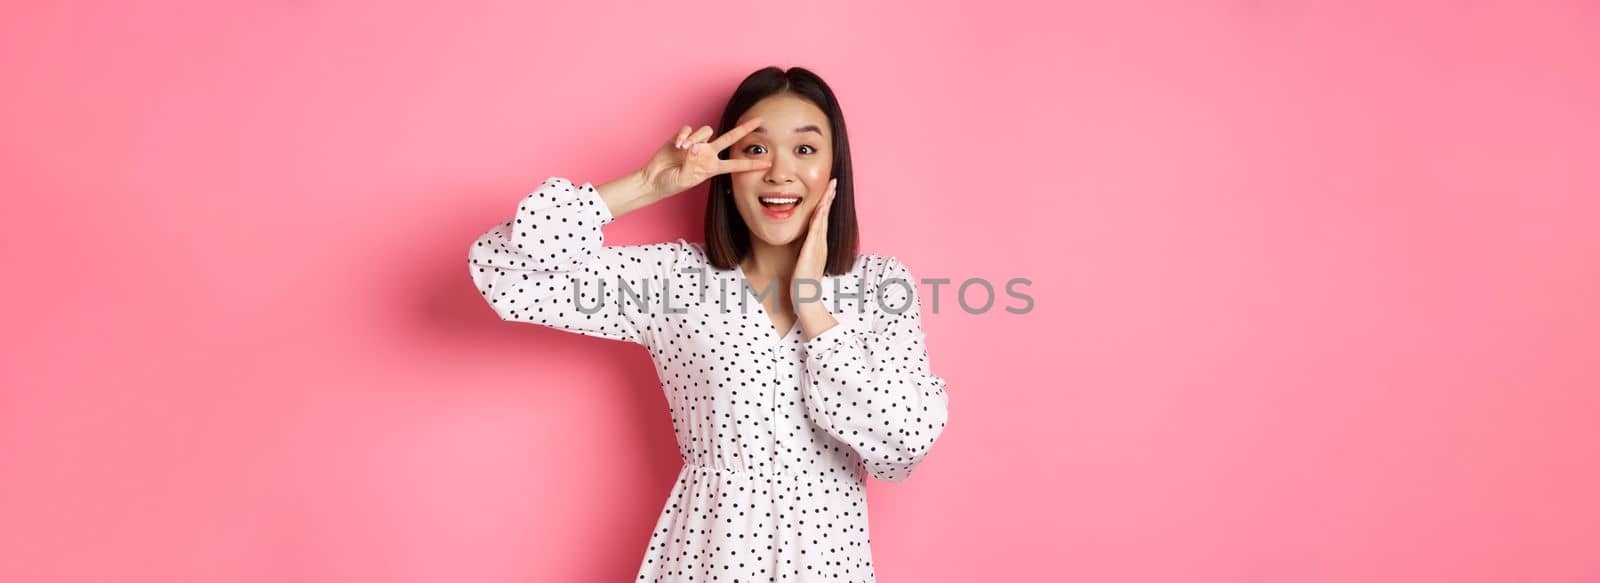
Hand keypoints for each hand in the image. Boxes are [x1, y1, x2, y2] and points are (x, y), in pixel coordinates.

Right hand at [639, 117, 771, 200]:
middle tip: (759, 120)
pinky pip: (688, 129)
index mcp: (712, 167)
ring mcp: (695, 144)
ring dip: (695, 138)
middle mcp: (707, 154)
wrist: (653, 179)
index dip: (751, 164)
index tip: (767, 163)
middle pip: (730, 138)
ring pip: (705, 132)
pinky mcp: (682, 137)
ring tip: (683, 150)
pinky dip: (683, 136)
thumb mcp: (684, 179)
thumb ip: (692, 163)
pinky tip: (677, 145)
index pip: (735, 165)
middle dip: (744, 129)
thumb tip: (696, 147)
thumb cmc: (670, 184)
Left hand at [793, 177, 837, 288]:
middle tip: (833, 182)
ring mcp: (817, 247)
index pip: (823, 220)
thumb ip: (805, 255)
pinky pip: (816, 231)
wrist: (806, 299)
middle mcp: (821, 244)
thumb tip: (803, 251)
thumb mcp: (804, 265)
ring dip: (826, 203)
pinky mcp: (811, 252)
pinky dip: (819, 218)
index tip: (829, 191)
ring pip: (823, 220)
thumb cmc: (803, 285)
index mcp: (819, 246)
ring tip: (830, 188)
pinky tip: (820, 207)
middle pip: (826, 216)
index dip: (826, 204)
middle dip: (829, 198)